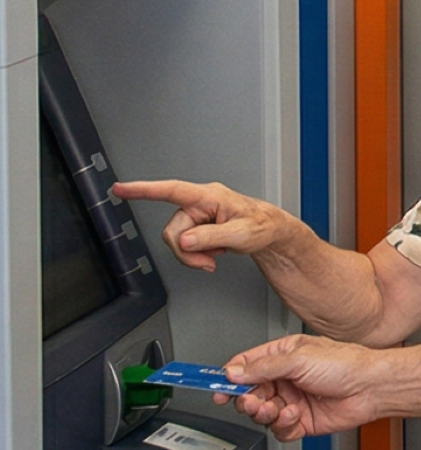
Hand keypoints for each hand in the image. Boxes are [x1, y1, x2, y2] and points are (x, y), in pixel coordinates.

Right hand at [117, 179, 305, 272]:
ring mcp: (197, 216)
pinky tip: (214, 253)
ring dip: (193, 255)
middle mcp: (199, 203)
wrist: (271, 233)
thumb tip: (186, 240)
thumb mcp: (242, 234)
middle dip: (186, 251)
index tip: (119, 189)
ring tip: (216, 256)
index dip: (143, 190)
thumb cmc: (263, 226)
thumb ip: (212, 237)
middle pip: (171, 230)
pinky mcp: (197, 228)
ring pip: (176, 241)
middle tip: (208, 261)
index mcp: (209, 196)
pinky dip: (196, 255)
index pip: (171, 190)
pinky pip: (184, 246)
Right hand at [222, 335, 391, 438]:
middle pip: (249, 393)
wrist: (372, 388)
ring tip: (274, 409)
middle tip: (250, 401)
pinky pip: (279, 429)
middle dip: (247, 400)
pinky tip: (295, 415)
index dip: (229, 377)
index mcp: (283, 356)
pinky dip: (283, 425)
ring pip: (262, 413)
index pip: (245, 366)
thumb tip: (233, 371)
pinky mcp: (301, 421)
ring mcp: (292, 400)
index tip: (216, 387)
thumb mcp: (299, 358)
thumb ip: (263, 367)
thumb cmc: (347, 365)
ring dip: (264, 413)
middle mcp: (286, 379)